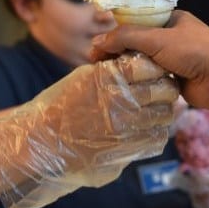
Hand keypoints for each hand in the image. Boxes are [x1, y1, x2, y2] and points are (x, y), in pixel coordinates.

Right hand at [0, 52, 177, 207]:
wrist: (42, 143)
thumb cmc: (60, 107)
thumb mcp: (83, 78)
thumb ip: (110, 69)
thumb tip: (134, 58)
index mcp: (107, 78)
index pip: (146, 65)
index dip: (155, 66)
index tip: (155, 69)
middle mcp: (119, 100)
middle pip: (162, 89)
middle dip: (166, 88)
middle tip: (162, 89)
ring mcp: (125, 127)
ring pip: (163, 114)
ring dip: (163, 111)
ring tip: (154, 110)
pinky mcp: (127, 149)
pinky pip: (156, 137)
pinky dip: (156, 132)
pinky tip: (147, 129)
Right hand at [91, 10, 208, 108]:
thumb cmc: (196, 50)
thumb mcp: (157, 38)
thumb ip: (126, 38)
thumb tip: (96, 43)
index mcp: (168, 22)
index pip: (133, 26)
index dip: (113, 37)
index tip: (95, 51)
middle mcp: (169, 41)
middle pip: (135, 48)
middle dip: (117, 58)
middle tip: (96, 70)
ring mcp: (172, 64)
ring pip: (142, 68)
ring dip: (128, 75)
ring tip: (105, 84)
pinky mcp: (175, 84)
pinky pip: (151, 85)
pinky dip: (140, 89)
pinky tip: (124, 94)